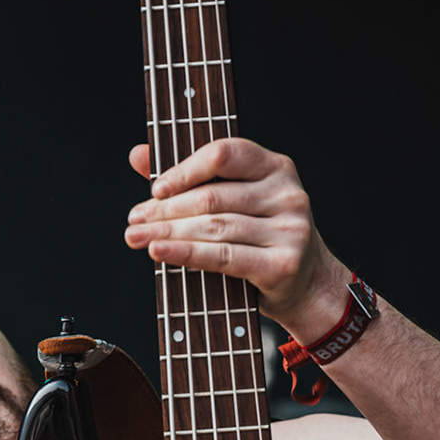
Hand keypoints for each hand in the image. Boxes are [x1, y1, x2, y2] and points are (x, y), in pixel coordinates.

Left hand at [124, 137, 348, 332]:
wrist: (305, 284)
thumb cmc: (261, 237)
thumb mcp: (233, 199)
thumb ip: (188, 175)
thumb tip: (137, 154)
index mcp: (275, 166)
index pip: (224, 154)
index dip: (185, 170)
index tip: (155, 190)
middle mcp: (288, 193)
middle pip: (213, 197)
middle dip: (166, 211)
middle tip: (134, 222)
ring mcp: (290, 228)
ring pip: (215, 228)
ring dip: (169, 233)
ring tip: (138, 239)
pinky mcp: (283, 263)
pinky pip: (224, 257)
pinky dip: (186, 254)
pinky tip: (161, 252)